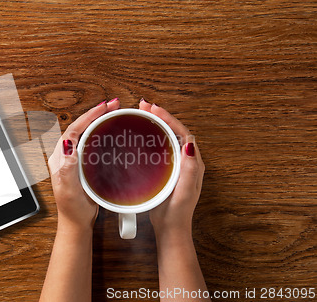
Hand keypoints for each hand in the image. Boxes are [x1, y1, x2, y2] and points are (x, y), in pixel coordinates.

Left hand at [48, 99, 119, 232]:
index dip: (87, 117)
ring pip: (85, 133)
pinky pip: (91, 142)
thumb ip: (67, 170)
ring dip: (98, 121)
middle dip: (95, 113)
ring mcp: (74, 159)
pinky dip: (101, 132)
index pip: (72, 130)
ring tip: (113, 112)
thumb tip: (68, 148)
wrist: (77, 223)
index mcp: (60, 159)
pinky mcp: (83, 164)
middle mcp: (65, 156)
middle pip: (79, 127)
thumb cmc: (72, 210)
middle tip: (113, 105)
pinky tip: (110, 130)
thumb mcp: (69, 191)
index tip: (102, 109)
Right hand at [139, 100, 204, 235]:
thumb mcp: (184, 192)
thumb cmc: (176, 213)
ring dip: (156, 123)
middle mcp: (186, 161)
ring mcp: (176, 165)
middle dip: (161, 116)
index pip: (182, 132)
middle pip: (175, 131)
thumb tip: (189, 144)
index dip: (168, 118)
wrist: (170, 229)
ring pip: (167, 137)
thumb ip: (188, 170)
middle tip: (144, 106)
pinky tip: (142, 134)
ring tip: (142, 113)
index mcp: (192, 163)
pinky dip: (152, 136)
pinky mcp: (167, 169)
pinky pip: (161, 147)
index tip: (154, 109)